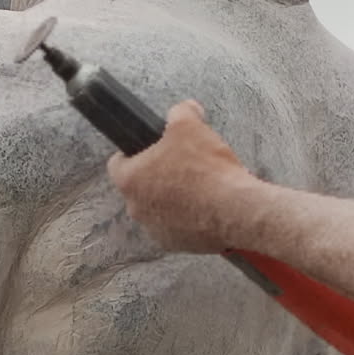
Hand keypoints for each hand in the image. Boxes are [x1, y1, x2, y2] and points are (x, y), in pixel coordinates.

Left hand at [107, 101, 250, 253]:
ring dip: (173, 199)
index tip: (153, 149)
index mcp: (129, 180)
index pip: (118, 163)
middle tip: (183, 165)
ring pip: (159, 209)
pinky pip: (178, 227)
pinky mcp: (178, 245)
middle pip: (140, 187)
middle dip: (158, 176)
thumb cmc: (205, 167)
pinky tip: (208, 207)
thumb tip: (185, 109)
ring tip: (200, 187)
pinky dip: (189, 218)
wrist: (235, 209)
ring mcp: (156, 231)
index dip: (135, 152)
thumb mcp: (189, 125)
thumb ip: (181, 112)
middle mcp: (136, 209)